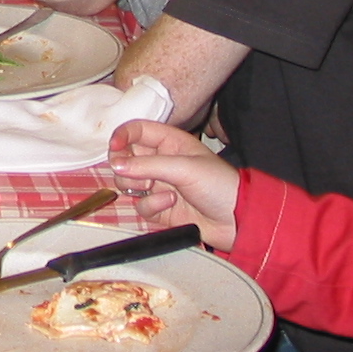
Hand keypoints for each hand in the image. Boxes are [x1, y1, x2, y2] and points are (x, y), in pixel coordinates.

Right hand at [107, 120, 239, 249]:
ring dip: (137, 185)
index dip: (122, 136)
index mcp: (170, 142)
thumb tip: (115, 165)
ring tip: (156, 187)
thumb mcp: (184, 168)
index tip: (115, 148)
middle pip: (126, 157)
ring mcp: (159, 185)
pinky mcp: (160, 208)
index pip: (137, 131)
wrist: (238, 220)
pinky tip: (170, 204)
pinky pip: (140, 205)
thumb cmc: (218, 185)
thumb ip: (147, 165)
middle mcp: (161, 161)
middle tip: (135, 173)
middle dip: (126, 166)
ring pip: (128, 182)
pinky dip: (151, 205)